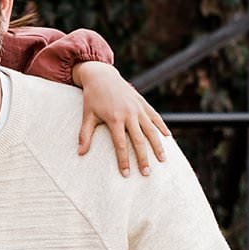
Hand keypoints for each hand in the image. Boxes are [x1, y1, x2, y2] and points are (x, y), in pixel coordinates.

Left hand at [74, 61, 170, 176]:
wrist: (102, 75)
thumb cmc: (93, 97)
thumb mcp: (87, 115)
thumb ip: (85, 135)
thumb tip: (80, 153)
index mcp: (115, 118)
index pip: (120, 144)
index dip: (124, 160)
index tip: (126, 174)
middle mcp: (129, 114)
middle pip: (139, 140)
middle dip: (143, 158)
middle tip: (147, 174)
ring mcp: (138, 108)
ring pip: (151, 130)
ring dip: (158, 146)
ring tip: (162, 160)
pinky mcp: (143, 103)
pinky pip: (155, 117)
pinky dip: (162, 127)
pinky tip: (168, 139)